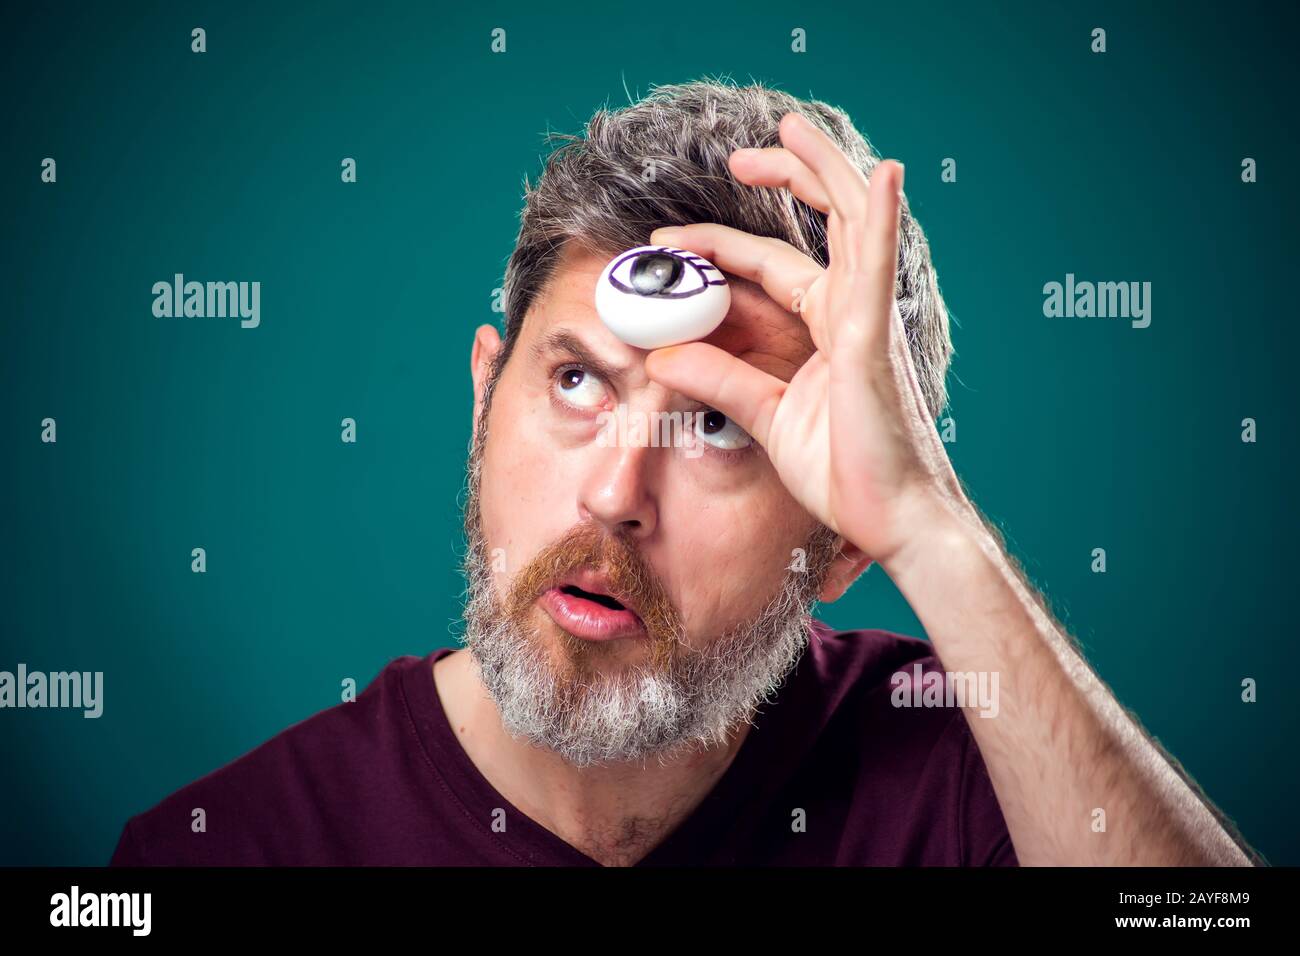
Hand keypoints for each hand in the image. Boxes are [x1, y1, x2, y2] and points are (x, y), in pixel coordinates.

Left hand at [644, 112, 967, 567]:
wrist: (892, 522)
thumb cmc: (846, 475)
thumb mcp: (767, 419)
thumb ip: (722, 382)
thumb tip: (664, 354)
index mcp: (828, 329)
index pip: (771, 265)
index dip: (720, 245)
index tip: (667, 241)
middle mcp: (853, 313)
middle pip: (824, 223)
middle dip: (787, 176)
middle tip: (741, 152)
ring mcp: (869, 323)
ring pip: (852, 224)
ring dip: (823, 170)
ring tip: (791, 127)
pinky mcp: (875, 345)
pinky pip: (878, 272)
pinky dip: (880, 221)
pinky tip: (880, 177)